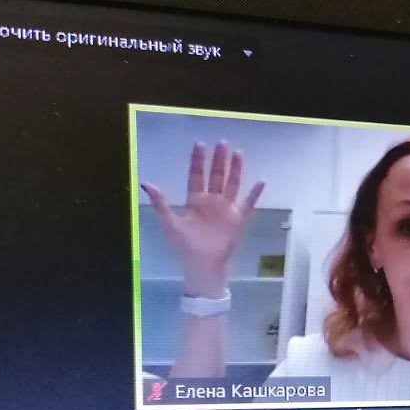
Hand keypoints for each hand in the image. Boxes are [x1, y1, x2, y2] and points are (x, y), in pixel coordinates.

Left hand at [142, 141, 265, 296]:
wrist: (204, 266)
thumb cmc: (186, 247)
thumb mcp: (169, 224)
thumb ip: (161, 204)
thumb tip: (147, 184)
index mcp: (195, 201)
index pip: (197, 176)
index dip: (198, 161)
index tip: (200, 144)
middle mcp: (211, 202)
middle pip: (216, 176)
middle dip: (218, 160)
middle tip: (222, 143)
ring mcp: (226, 210)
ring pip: (232, 184)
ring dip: (236, 170)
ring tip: (238, 153)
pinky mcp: (238, 220)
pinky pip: (248, 204)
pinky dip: (255, 194)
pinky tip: (261, 181)